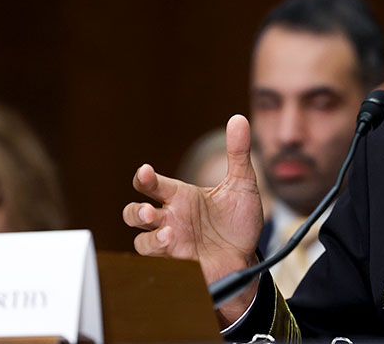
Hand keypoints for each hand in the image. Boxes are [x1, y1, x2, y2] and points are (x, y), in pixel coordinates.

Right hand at [122, 114, 263, 323]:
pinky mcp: (179, 264)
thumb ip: (238, 153)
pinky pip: (157, 262)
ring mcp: (173, 243)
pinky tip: (175, 247)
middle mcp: (171, 218)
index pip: (153, 185)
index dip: (144, 177)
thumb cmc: (239, 221)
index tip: (145, 171)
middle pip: (134, 213)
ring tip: (169, 233)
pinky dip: (161, 255)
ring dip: (149, 237)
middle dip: (135, 211)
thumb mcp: (243, 184)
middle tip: (149, 211)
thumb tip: (239, 119)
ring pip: (141, 241)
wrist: (249, 258)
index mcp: (181, 197)